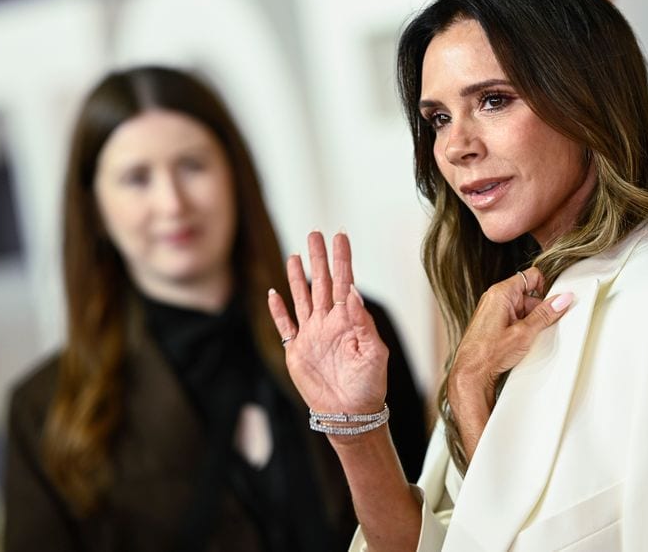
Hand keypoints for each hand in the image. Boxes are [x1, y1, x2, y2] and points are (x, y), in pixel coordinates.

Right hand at [268, 231, 388, 416]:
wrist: (351, 415)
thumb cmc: (369, 386)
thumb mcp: (374, 353)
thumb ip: (363, 322)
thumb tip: (352, 291)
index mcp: (349, 321)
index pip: (345, 282)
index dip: (343, 259)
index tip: (341, 236)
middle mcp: (329, 323)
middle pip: (321, 283)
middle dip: (319, 258)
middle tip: (315, 233)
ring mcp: (311, 335)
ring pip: (302, 298)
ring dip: (298, 277)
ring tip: (295, 255)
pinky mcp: (296, 351)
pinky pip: (285, 326)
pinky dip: (278, 310)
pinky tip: (273, 293)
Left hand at [449, 267, 573, 412]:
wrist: (471, 372)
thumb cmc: (488, 353)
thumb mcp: (524, 333)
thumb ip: (545, 314)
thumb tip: (561, 300)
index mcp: (501, 293)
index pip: (531, 276)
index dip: (545, 288)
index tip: (552, 303)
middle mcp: (494, 297)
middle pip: (528, 295)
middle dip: (538, 310)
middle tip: (539, 328)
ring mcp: (492, 310)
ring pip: (522, 308)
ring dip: (529, 322)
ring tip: (525, 339)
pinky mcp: (492, 322)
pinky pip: (513, 318)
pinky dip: (520, 327)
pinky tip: (519, 342)